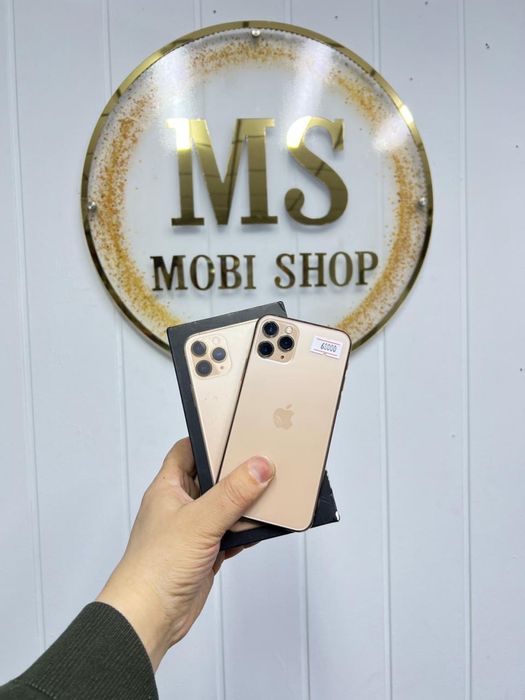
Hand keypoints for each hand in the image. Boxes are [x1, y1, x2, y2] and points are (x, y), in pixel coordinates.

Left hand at [96, 438, 273, 669]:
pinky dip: (246, 530)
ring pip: (224, 506)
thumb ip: (231, 494)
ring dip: (244, 502)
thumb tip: (259, 467)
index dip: (208, 439)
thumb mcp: (199, 521)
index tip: (235, 430)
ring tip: (269, 490)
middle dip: (235, 470)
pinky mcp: (204, 552)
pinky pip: (230, 533)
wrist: (149, 617)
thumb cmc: (154, 567)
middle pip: (211, 477)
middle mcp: (179, 505)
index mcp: (167, 488)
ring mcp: (193, 530)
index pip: (186, 450)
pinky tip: (262, 526)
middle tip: (262, 459)